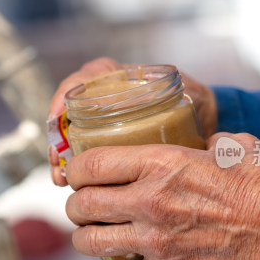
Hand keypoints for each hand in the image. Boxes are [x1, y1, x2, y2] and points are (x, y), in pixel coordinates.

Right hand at [48, 58, 217, 185]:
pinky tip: (69, 182)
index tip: (58, 116)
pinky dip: (73, 167)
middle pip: (71, 111)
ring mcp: (103, 120)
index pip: (88, 77)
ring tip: (61, 177)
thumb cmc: (193, 102)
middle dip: (58, 136)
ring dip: (61, 155)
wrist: (202, 120)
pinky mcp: (105, 142)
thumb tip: (181, 111)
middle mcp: (107, 96)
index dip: (66, 94)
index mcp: (124, 77)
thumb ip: (182, 97)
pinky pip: (81, 152)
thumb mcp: (189, 94)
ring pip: (71, 134)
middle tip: (57, 158)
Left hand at [64, 133, 259, 259]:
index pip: (90, 165)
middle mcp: (148, 201)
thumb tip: (202, 143)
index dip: (75, 170)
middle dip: (77, 206)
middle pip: (81, 205)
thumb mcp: (230, 146)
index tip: (78, 174)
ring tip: (97, 236)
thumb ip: (204, 142)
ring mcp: (155, 240)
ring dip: (88, 240)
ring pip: (90, 244)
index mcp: (158, 163)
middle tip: (85, 206)